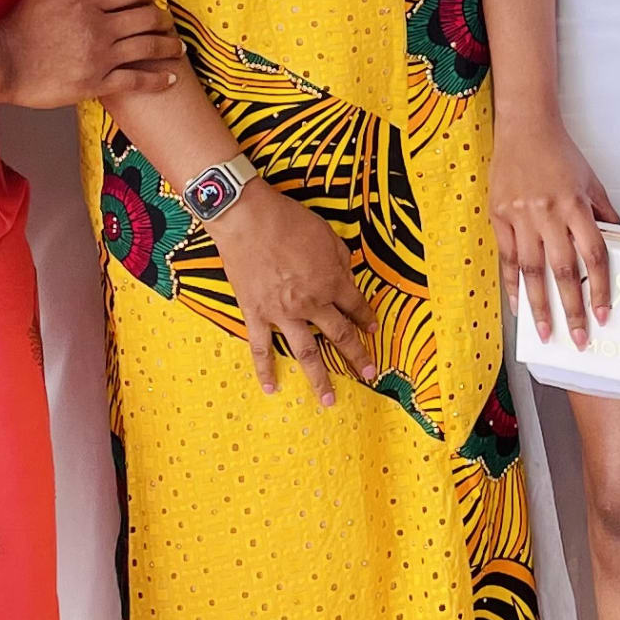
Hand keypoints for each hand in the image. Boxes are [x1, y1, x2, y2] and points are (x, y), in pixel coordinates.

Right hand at [0, 0, 181, 106]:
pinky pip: (136, 81)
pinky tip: (170, 79)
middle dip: (163, 19)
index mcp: (87, 3)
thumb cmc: (19, 28)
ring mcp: (100, 57)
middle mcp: (99, 28)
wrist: (3, 63)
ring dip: (169, 47)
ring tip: (177, 48)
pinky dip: (157, 80)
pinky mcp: (96, 83)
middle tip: (168, 22)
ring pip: (148, 48)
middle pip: (147, 17)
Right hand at [208, 181, 373, 401]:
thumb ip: (340, 260)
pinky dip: (265, 369)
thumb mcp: (326, 234)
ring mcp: (282, 313)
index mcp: (331, 281)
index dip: (366, 318)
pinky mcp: (256, 314)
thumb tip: (346, 275)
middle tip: (369, 374)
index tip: (372, 329)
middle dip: (357, 356)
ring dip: (320, 378)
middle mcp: (311, 303)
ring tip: (329, 400)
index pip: (355, 306)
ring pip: (306, 352)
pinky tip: (271, 387)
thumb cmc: (288, 221)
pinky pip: (261, 347)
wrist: (247, 219)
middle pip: (339, 335)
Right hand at [490, 117, 619, 345]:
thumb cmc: (561, 153)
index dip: (599, 288)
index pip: (592, 255)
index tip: (603, 315)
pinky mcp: (499, 217)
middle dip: (572, 308)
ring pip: (532, 270)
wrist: (524, 127)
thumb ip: (604, 214)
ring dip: (539, 305)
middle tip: (578, 338)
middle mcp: (548, 213)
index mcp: (575, 205)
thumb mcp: (591, 181)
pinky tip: (517, 305)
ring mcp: (521, 216)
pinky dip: (512, 284)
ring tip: (546, 331)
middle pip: (563, 270)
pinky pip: (508, 257)